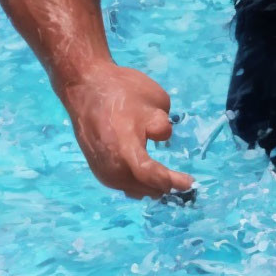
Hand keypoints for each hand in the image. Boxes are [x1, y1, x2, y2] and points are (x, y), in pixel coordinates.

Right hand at [58, 63, 194, 199]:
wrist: (85, 87)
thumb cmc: (121, 90)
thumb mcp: (154, 101)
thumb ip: (162, 126)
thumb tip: (162, 139)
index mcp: (125, 148)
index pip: (151, 175)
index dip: (172, 181)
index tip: (189, 182)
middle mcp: (112, 166)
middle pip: (144, 187)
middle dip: (164, 186)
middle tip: (181, 183)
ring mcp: (102, 169)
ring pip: (132, 188)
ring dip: (149, 188)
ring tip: (166, 183)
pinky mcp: (97, 167)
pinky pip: (121, 183)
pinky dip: (136, 183)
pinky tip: (145, 178)